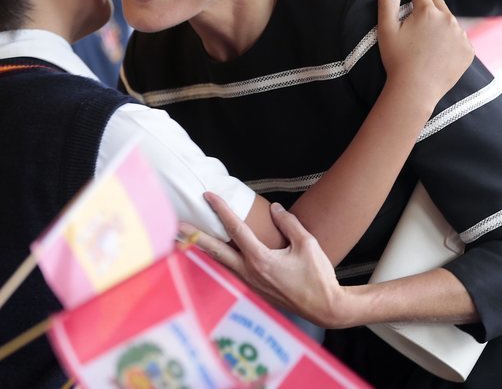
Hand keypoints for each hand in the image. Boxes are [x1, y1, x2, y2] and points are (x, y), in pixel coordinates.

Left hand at [181, 193, 352, 329]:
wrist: (325, 307)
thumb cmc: (318, 276)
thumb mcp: (307, 244)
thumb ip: (289, 223)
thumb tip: (274, 209)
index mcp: (260, 260)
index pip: (236, 230)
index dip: (221, 210)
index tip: (209, 195)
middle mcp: (249, 273)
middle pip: (215, 252)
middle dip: (195, 237)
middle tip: (176, 226)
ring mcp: (250, 284)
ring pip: (220, 263)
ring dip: (203, 250)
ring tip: (186, 239)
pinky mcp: (254, 290)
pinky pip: (230, 271)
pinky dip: (217, 261)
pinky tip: (212, 255)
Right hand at [378, 0, 473, 111]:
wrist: (416, 89)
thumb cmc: (397, 60)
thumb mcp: (385, 30)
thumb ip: (387, 3)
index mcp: (428, 11)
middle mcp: (448, 19)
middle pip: (437, 3)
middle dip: (426, 3)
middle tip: (416, 11)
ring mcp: (460, 35)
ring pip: (449, 21)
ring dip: (440, 22)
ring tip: (428, 34)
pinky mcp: (468, 51)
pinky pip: (458, 38)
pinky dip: (450, 39)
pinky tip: (439, 49)